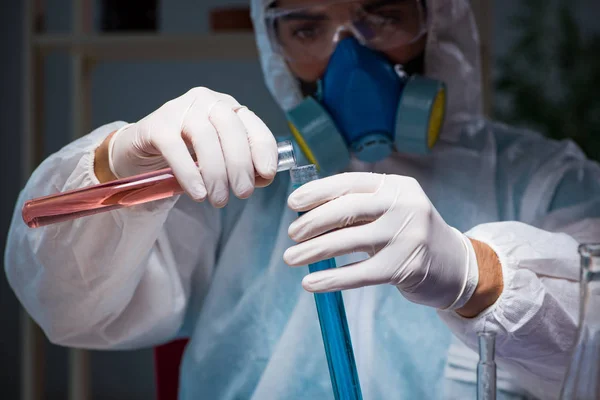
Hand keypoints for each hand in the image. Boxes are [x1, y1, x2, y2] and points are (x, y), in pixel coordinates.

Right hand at [96, 87, 277, 206]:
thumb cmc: (186, 156)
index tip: (267, 175)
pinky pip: (175, 148)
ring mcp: (179, 109)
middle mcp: (206, 102)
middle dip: (240, 164)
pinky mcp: (156, 125)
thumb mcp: (218, 158)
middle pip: (230, 129)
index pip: (253, 125)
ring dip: (216, 173)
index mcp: (228, 108)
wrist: (140, 153)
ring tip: (219, 200)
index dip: (263, 150)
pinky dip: (189, 173)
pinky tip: (198, 193)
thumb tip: (262, 178)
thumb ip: (240, 164)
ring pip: (205, 138)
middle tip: (243, 193)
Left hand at [284, 172, 478, 309]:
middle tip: (291, 235)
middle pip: (346, 209)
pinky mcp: (404, 267)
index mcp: (396, 185)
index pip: (349, 182)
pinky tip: (310, 283)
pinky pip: (358, 274)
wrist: (456, 266)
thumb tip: (307, 210)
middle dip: (311, 222)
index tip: (293, 202)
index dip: (317, 192)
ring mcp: (407, 236)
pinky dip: (330, 278)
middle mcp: (404, 205)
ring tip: (291, 258)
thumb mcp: (392, 210)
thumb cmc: (410, 235)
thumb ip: (359, 206)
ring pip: (347, 241)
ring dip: (312, 251)